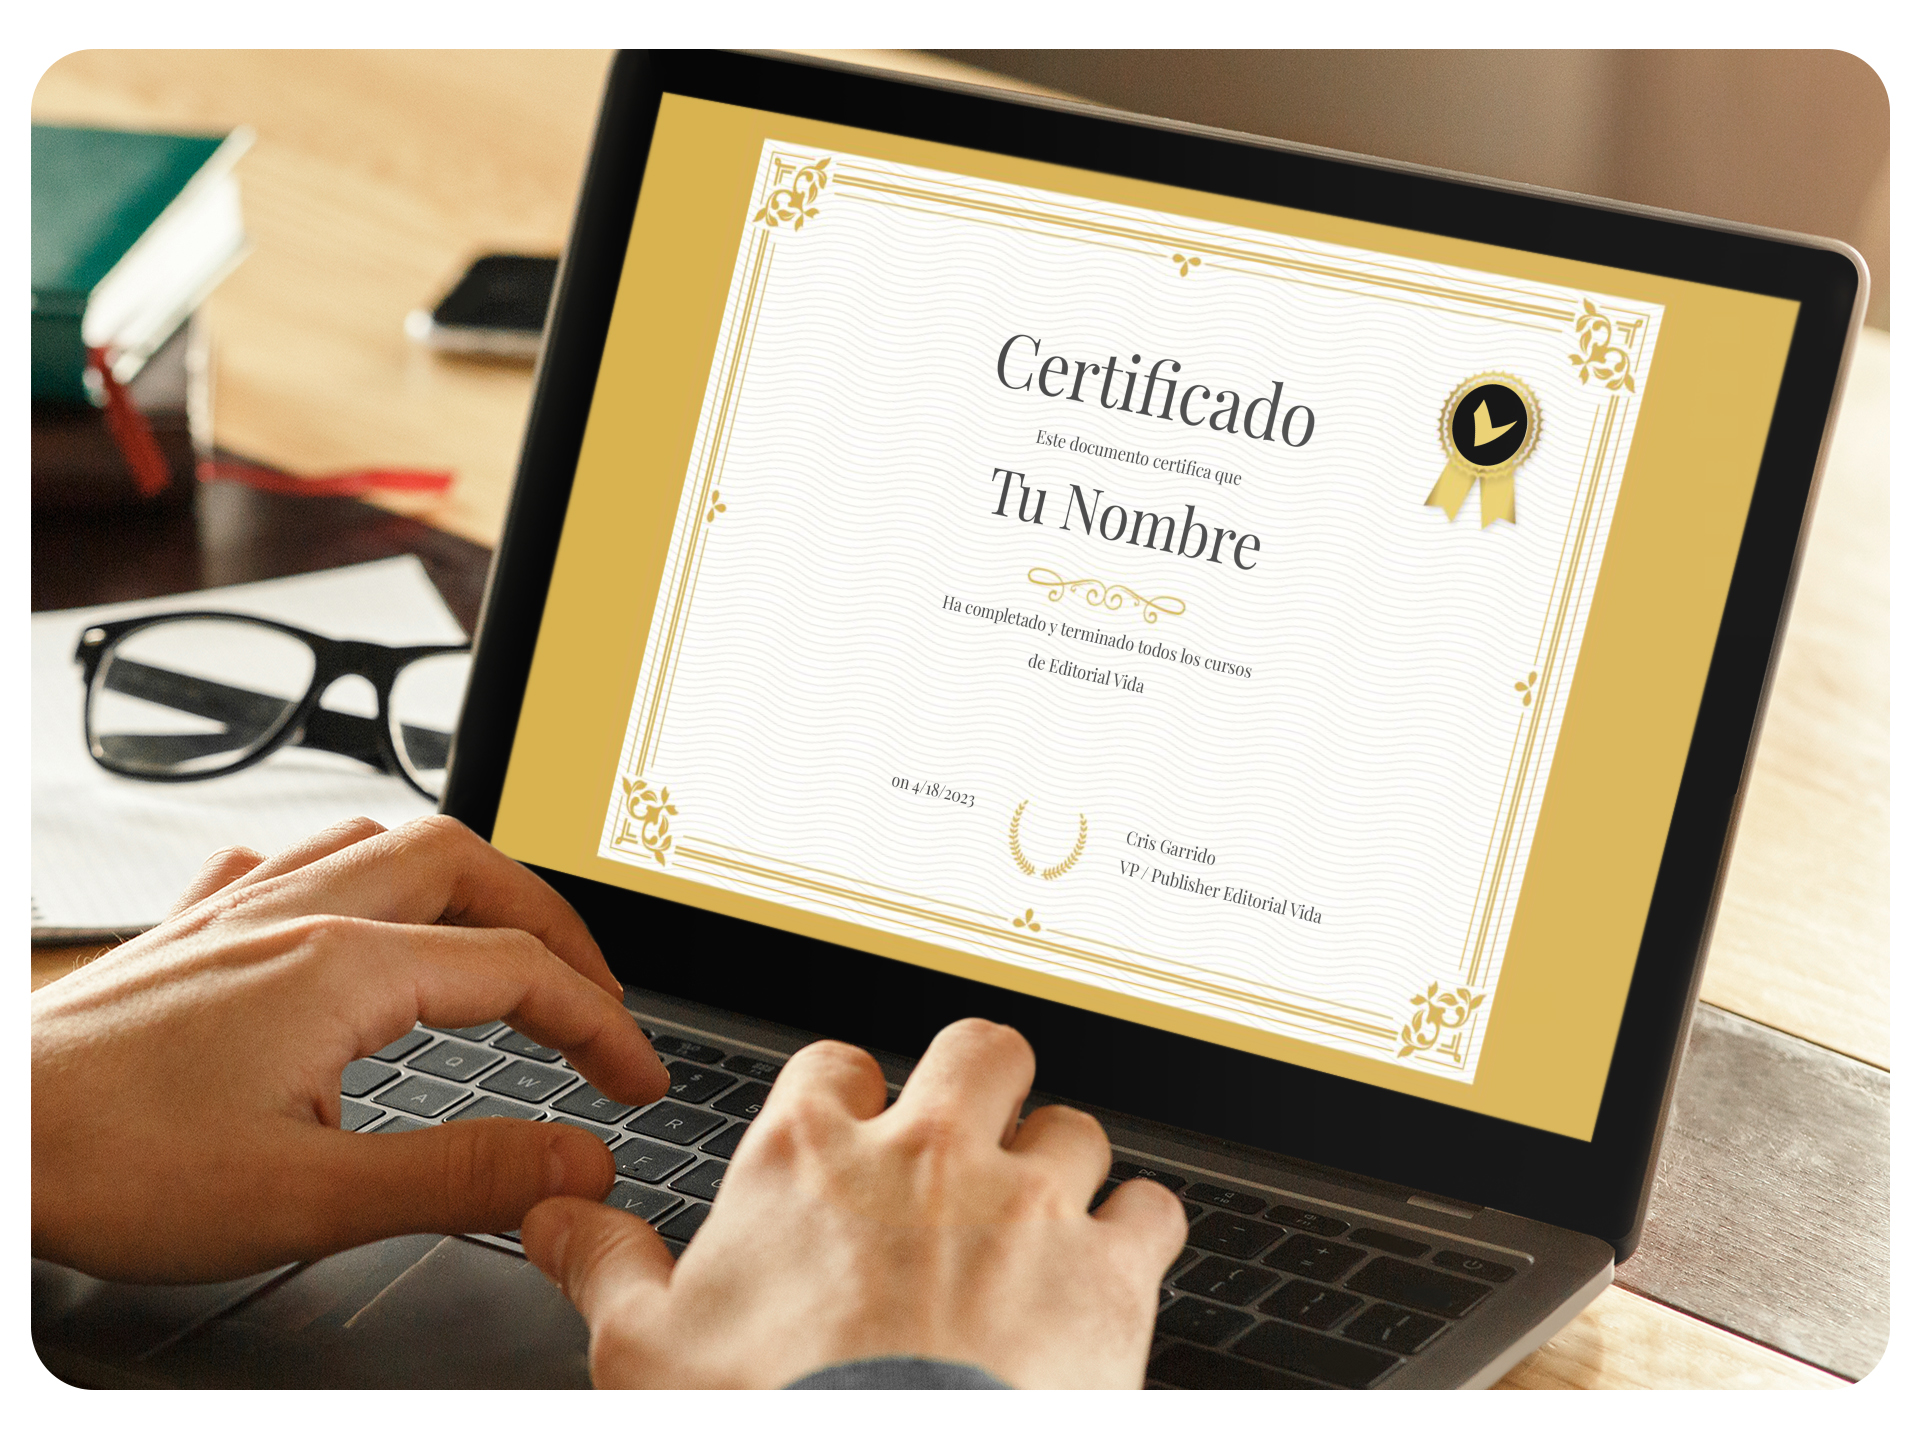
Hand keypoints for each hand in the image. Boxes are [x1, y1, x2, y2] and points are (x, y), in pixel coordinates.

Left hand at [31, 815, 668, 1282]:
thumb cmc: (110, 1165)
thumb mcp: (307, 1197)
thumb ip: (459, 1174)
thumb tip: (576, 1159)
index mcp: (346, 967)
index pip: (520, 974)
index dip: (601, 1026)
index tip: (636, 1084)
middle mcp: (300, 914)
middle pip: (468, 865)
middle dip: (550, 924)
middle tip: (589, 994)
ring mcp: (239, 913)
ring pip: (384, 840)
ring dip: (464, 882)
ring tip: (498, 938)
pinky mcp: (188, 935)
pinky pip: (290, 861)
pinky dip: (355, 874)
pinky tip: (347, 912)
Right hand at [522, 1017, 1187, 1387]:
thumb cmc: (762, 1422)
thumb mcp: (642, 1351)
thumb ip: (602, 1262)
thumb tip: (556, 1216)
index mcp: (812, 1155)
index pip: (834, 1065)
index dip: (846, 1095)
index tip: (851, 1129)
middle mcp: (927, 1155)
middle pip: (979, 1052)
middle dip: (980, 1085)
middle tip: (972, 1132)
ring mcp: (1027, 1204)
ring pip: (1073, 1128)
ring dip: (1060, 1167)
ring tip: (1044, 1215)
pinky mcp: (1109, 1272)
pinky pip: (1152, 1209)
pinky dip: (1138, 1231)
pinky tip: (1117, 1263)